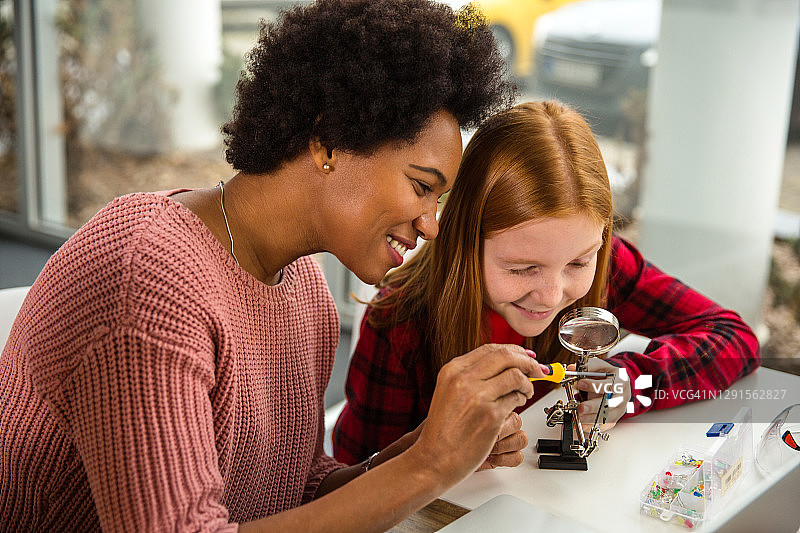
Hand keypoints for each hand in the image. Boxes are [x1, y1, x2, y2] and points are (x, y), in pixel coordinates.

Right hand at [409, 344, 545, 485]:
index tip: (525, 356)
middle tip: (536, 369)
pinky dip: (522, 400)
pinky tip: (517, 405)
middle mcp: (464, 379)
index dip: (514, 351)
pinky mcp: (491, 416)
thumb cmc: (442, 430)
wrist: (434, 457)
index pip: (491, 349)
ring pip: (516, 376)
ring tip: (525, 392)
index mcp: (453, 370)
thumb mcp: (448, 392)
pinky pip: (517, 399)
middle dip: (528, 362)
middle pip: (507, 357)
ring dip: (528, 383)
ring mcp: (478, 397)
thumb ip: (471, 376)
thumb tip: (503, 365)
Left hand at [569, 358, 629, 431]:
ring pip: (607, 417)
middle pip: (610, 404)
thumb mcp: (601, 366)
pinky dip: (592, 426)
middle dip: (594, 406)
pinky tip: (581, 425)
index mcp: (620, 382)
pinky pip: (604, 425)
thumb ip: (587, 367)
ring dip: (591, 418)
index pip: (608, 385)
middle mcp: (622, 397)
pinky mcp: (614, 419)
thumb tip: (571, 368)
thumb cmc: (609, 376)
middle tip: (581, 407)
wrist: (619, 385)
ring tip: (578, 417)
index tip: (580, 383)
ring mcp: (619, 410)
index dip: (593, 385)